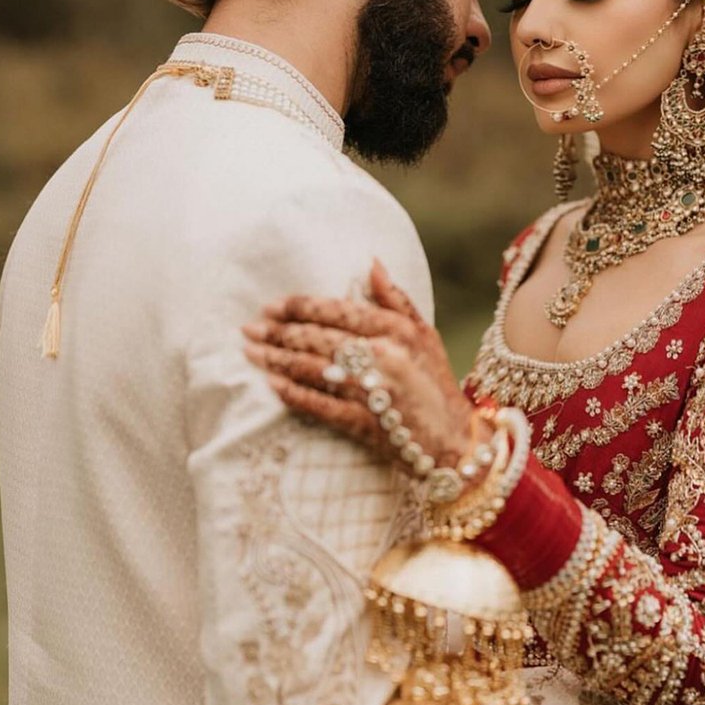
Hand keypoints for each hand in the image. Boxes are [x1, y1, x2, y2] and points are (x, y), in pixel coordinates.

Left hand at [243, 260, 474, 472]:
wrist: (454, 441)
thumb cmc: (436, 384)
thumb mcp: (424, 334)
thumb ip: (396, 299)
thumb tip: (371, 263)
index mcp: (396, 330)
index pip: (336, 310)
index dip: (299, 307)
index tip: (272, 306)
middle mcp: (382, 356)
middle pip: (317, 338)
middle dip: (277, 332)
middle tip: (249, 328)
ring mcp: (372, 390)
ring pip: (312, 369)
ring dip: (275, 360)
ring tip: (250, 352)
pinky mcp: (364, 423)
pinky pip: (319, 405)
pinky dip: (292, 394)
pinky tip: (271, 385)